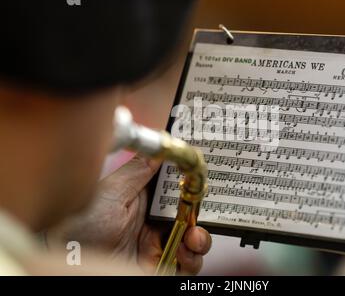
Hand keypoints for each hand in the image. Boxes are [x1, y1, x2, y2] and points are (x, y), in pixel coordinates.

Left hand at [47, 154, 211, 274]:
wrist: (71, 259)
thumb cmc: (80, 225)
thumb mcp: (111, 191)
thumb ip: (139, 170)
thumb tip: (162, 150)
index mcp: (143, 199)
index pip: (176, 189)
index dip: (192, 185)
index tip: (201, 179)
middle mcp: (153, 221)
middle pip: (190, 214)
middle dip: (200, 212)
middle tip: (199, 212)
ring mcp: (157, 244)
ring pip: (193, 239)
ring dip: (200, 237)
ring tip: (193, 237)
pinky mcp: (158, 265)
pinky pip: (187, 264)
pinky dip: (192, 258)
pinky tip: (183, 252)